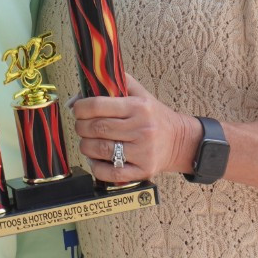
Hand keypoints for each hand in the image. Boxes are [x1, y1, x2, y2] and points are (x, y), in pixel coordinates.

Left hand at [71, 72, 197, 185]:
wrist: (181, 141)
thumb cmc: (154, 116)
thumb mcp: (140, 93)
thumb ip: (113, 84)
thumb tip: (77, 96)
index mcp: (138, 107)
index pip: (98, 105)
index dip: (80, 108)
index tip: (77, 109)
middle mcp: (141, 129)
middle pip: (96, 128)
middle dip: (81, 127)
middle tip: (81, 126)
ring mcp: (143, 152)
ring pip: (100, 150)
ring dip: (86, 146)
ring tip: (88, 142)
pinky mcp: (143, 170)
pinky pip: (111, 173)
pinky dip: (97, 167)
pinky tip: (96, 160)